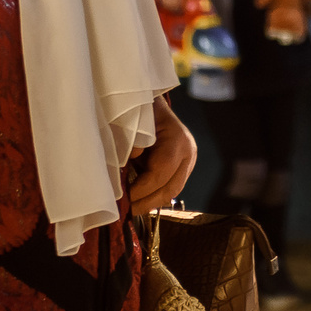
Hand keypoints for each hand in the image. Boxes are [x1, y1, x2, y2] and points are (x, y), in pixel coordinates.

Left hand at [127, 97, 197, 215]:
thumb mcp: (132, 122)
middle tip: (125, 212)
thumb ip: (130, 143)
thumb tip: (124, 168)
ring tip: (130, 209)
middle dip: (146, 203)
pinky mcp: (183, 166)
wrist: (149, 98)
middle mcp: (188, 151)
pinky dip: (154, 196)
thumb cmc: (138, 109)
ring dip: (150, 203)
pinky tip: (139, 201)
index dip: (141, 189)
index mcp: (177, 139)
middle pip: (170, 187)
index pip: (161, 172)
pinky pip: (170, 186)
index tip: (122, 199)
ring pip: (172, 191)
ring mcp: (189, 160)